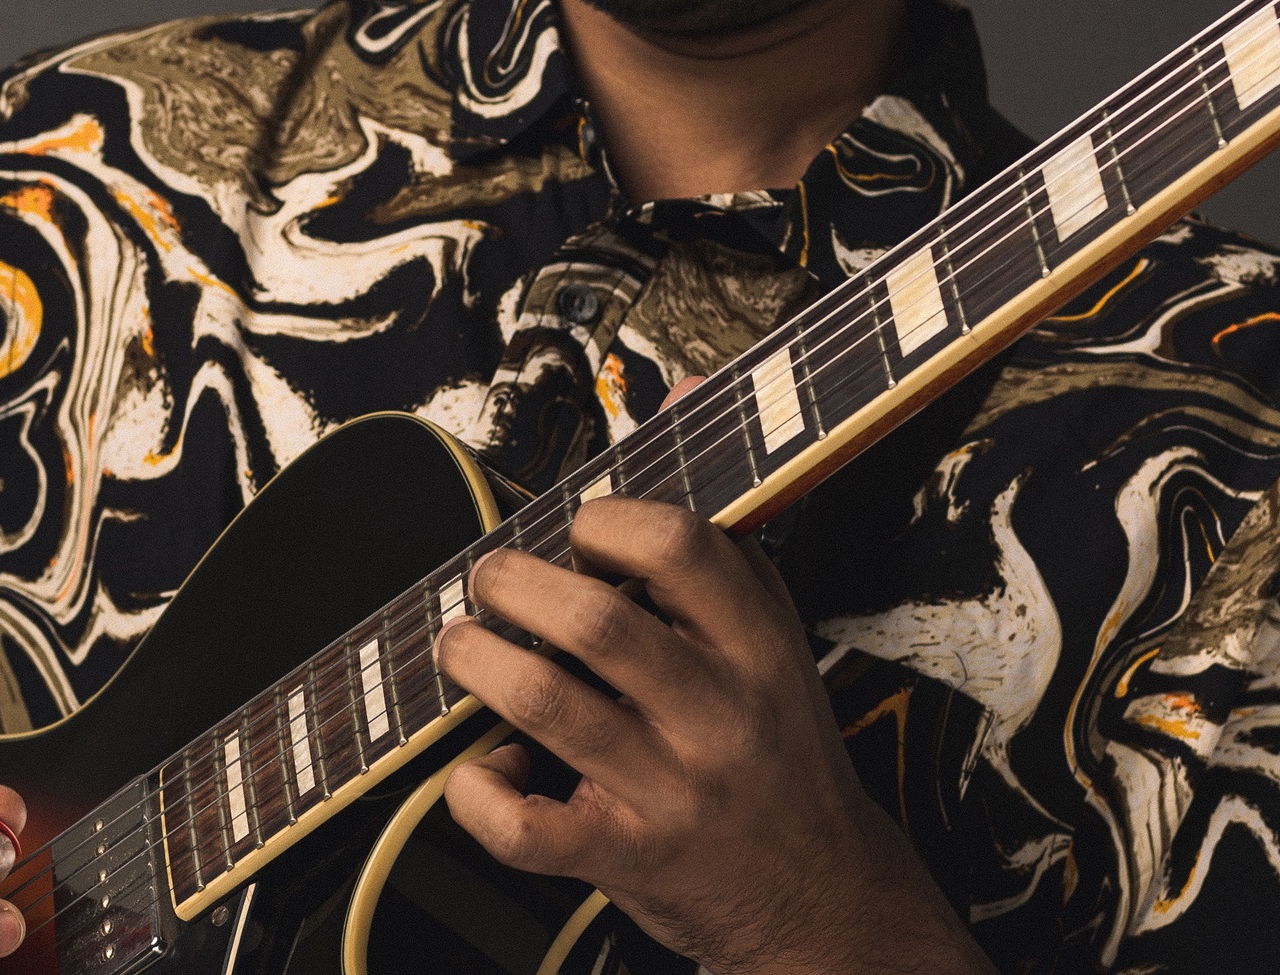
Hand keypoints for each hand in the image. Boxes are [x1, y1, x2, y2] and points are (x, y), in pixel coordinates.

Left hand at [434, 390, 989, 974]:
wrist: (821, 896)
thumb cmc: (773, 739)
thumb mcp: (769, 624)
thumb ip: (718, 514)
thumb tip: (689, 382)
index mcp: (756, 641)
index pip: (677, 544)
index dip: (603, 521)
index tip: (576, 531)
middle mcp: (719, 711)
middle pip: (593, 621)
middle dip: (512, 584)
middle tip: (489, 578)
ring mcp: (672, 788)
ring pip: (545, 705)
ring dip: (475, 661)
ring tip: (458, 643)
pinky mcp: (626, 856)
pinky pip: (528, 827)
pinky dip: (478, 792)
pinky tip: (479, 766)